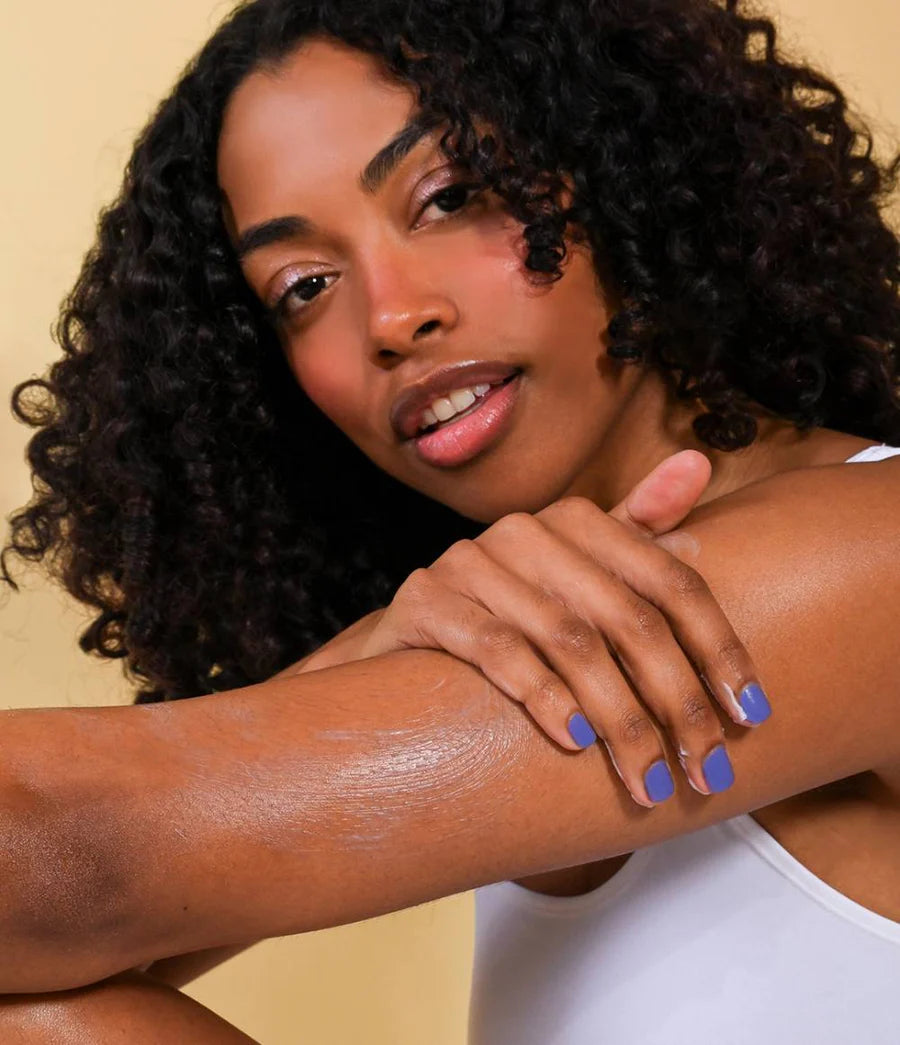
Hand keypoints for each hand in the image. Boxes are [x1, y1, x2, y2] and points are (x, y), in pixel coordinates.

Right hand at [354, 450, 770, 807]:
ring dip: (619, 717)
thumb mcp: (579, 576)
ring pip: (568, 639)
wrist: (409, 641)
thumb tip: (697, 465)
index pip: (669, 578)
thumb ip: (638, 528)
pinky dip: (541, 695)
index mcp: (576, 519)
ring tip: (649, 779)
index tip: (751, 713)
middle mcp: (525, 530)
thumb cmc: (511, 617)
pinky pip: (495, 647)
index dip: (717, 646)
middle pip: (626, 617)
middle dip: (674, 700)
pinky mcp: (424, 600)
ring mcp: (469, 561)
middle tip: (706, 768)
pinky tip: (575, 741)